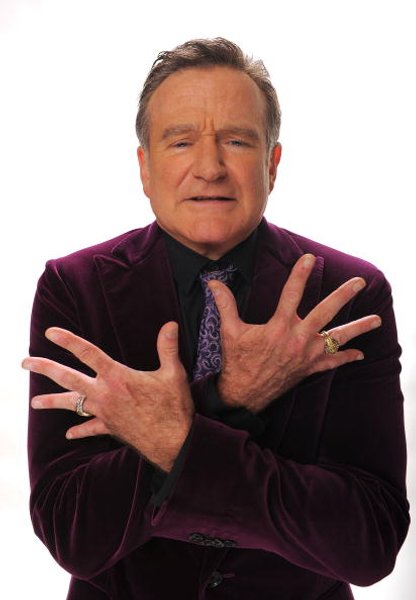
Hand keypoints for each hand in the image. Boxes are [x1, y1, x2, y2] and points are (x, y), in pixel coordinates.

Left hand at [22, 322, 193, 471]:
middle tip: (25, 362)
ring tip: (34, 402)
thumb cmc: (173, 407)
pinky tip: (69, 434)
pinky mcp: (109, 428)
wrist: (173, 443)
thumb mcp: (173, 373)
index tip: (51, 332)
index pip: (87, 353)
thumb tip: (171, 324)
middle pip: (68, 378)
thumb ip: (168, 347)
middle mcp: (104, 394)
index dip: (68, 341)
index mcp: (117, 377)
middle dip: (45, 368)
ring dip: (52, 402)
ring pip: (71, 405)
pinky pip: (89, 429)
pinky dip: (79, 430)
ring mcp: (104, 413)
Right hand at [209, 254, 380, 412]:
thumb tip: (213, 281)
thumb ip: (225, 303)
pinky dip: (346, 358)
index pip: (291, 294)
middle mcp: (297, 339)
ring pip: (337, 339)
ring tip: (377, 320)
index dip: (300, 274)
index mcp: (278, 327)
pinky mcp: (308, 369)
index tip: (309, 258)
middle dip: (343, 296)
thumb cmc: (237, 361)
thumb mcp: (230, 331)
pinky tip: (360, 354)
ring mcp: (306, 355)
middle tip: (360, 282)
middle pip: (326, 313)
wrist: (243, 394)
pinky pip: (331, 363)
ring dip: (358, 328)